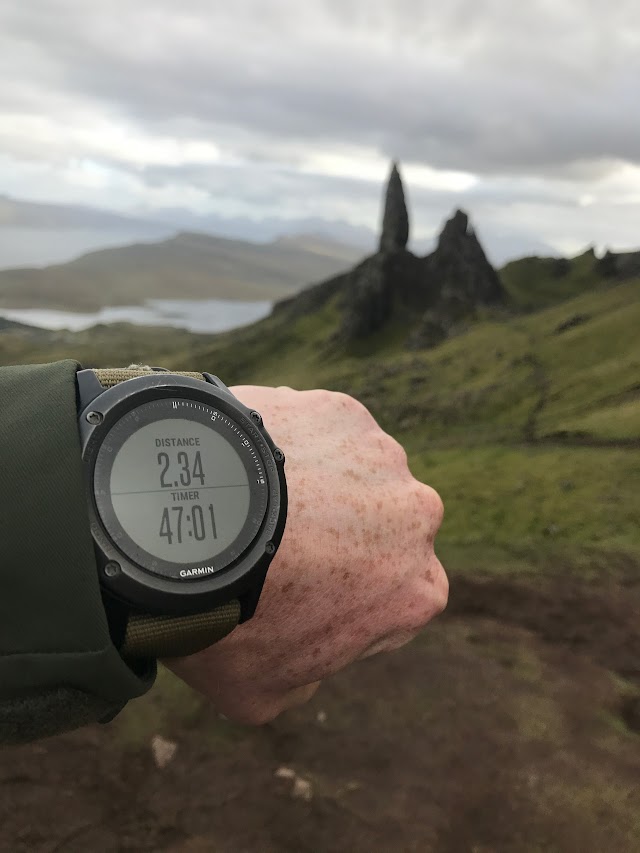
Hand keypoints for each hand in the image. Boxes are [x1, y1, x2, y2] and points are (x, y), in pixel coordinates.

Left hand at [166, 387, 447, 723]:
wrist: (189, 532)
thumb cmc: (230, 624)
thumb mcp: (265, 694)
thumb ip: (306, 679)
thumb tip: (304, 663)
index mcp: (417, 591)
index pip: (392, 599)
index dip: (343, 601)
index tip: (296, 597)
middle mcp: (418, 516)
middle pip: (378, 530)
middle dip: (339, 538)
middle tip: (273, 548)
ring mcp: (382, 455)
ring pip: (353, 475)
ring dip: (320, 487)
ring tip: (253, 503)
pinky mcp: (340, 411)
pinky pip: (318, 432)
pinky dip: (291, 446)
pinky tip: (245, 465)